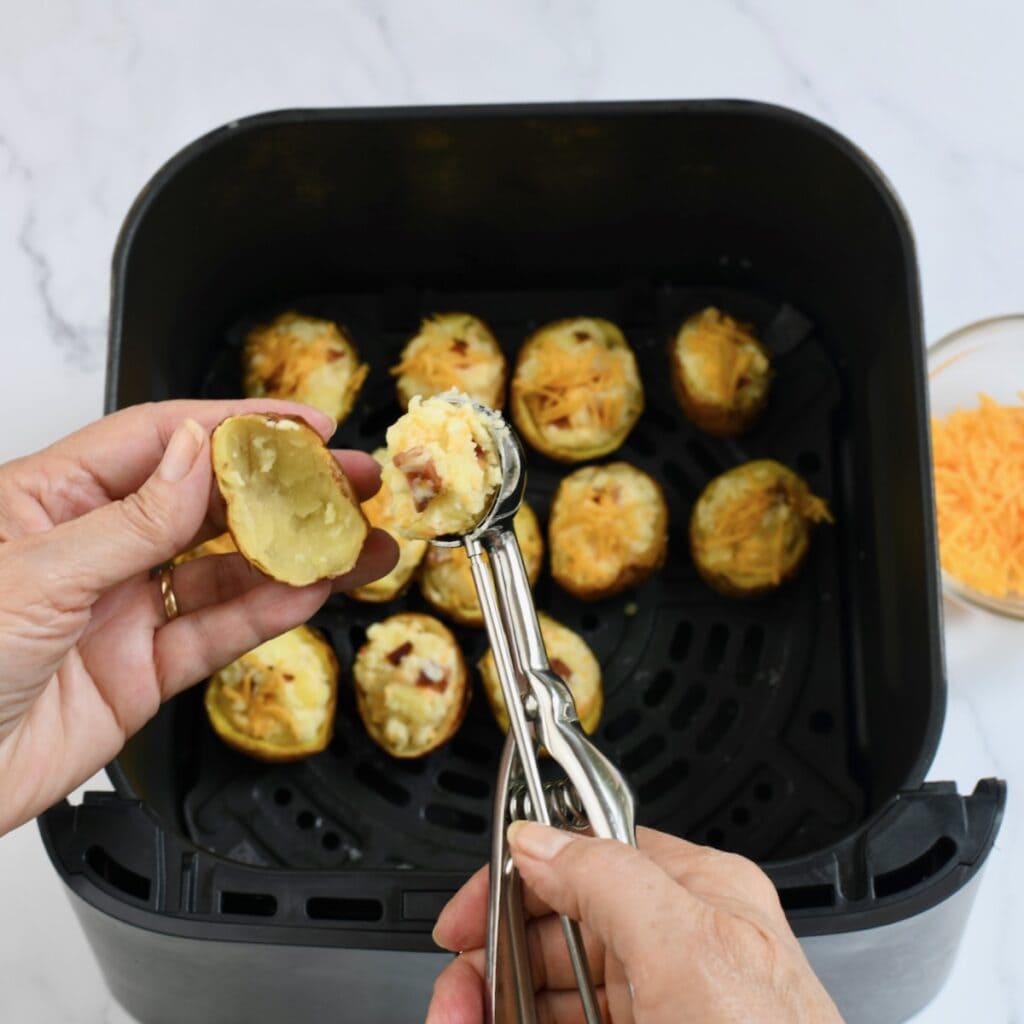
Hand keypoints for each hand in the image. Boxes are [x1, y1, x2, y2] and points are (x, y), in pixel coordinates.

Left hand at [0, 399, 397, 834]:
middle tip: (352, 483)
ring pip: (226, 570)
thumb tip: (197, 452)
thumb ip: (132, 518)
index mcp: (51, 498)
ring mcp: (120, 609)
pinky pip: (217, 633)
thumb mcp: (36, 573)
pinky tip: (309, 593)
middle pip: (209, 503)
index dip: (237, 426)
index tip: (301, 426)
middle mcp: (93, 547)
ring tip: (356, 544)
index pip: (160, 440)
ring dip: (295, 555)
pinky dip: (267, 614)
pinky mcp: (139, 671)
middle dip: (285, 490)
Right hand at [428, 822, 842, 1023]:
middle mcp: (679, 948)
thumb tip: (538, 839)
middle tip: (456, 1002)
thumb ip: (608, 878)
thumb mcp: (690, 954)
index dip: (517, 881)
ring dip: (497, 1009)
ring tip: (464, 1023)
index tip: (465, 921)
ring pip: (551, 993)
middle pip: (557, 931)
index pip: (587, 855)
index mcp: (700, 895)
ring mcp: (661, 1011)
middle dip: (493, 962)